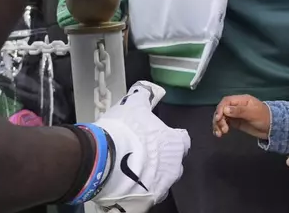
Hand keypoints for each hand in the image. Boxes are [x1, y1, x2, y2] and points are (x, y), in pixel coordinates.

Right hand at [93, 81, 190, 212]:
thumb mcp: (133, 105)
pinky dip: (140, 189)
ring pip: (161, 179)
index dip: (170, 137)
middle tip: (142, 152)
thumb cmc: (124, 130)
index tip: (159, 136)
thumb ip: (143, 96)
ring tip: (132, 168)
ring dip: (152, 174)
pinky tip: (127, 183)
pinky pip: (147, 194)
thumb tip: (146, 88)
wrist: (105, 162)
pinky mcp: (148, 201)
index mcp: (175, 143)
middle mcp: (174, 166)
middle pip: (173, 162)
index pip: (182, 140)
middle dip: (162, 158)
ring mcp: (162, 186)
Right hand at [213, 94, 269, 139]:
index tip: (218, 118)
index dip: (220, 108)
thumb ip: (239, 111)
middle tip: (222, 129)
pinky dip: (220, 128)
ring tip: (220, 133)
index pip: (226, 101)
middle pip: (222, 109)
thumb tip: (225, 110)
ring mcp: (235, 114)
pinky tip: (219, 134)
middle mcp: (236, 106)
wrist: (272, 128)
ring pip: (222, 117)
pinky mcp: (235, 122)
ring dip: (218, 124)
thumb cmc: (264, 117)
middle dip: (219, 119)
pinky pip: (224, 123)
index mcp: (241, 100)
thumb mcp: (253, 113)